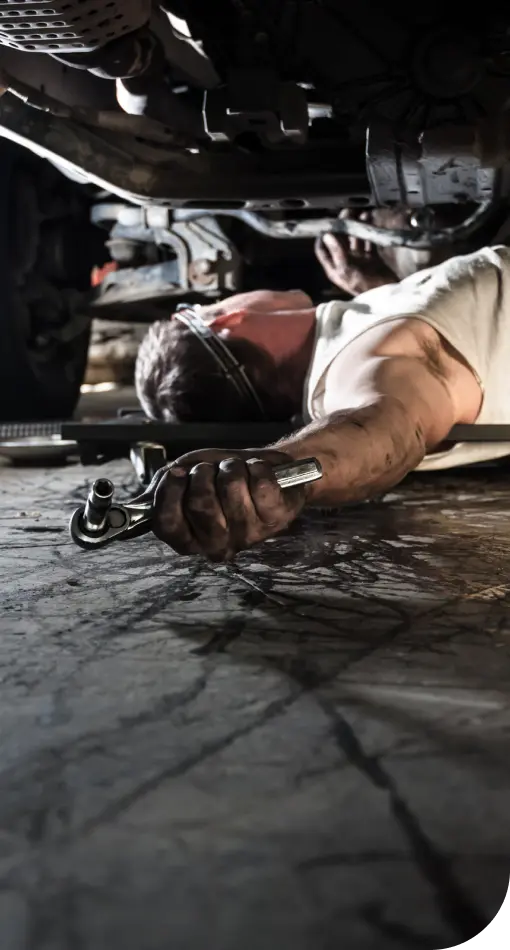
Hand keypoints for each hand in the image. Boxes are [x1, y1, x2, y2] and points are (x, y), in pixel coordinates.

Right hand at [151, 448, 306, 560]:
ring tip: (236, 471)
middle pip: (200, 504)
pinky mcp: (276, 519)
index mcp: (191, 539)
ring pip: (230, 488)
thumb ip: (160, 492)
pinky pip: (260, 483)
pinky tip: (256, 473)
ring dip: (231, 468)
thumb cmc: (220, 477)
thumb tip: (135, 505)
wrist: (264, 469)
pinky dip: (257, 467)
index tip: (178, 474)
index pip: (167, 524)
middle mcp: (218, 544)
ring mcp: (249, 534)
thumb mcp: (184, 482)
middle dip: (203, 475)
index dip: (169, 494)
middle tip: (211, 472)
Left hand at [315, 210, 395, 294]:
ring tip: (359, 214)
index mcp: (334, 267)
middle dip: (341, 226)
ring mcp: (358, 259)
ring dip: (356, 227)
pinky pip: (368, 241)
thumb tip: (327, 235)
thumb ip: (337, 252)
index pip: (322, 249)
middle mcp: (344, 262)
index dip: (323, 236)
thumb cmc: (364, 287)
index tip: (327, 223)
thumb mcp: (346, 270)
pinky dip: (368, 231)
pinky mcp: (371, 257)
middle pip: (339, 240)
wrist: (386, 294)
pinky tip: (369, 221)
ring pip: (354, 239)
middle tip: (346, 213)